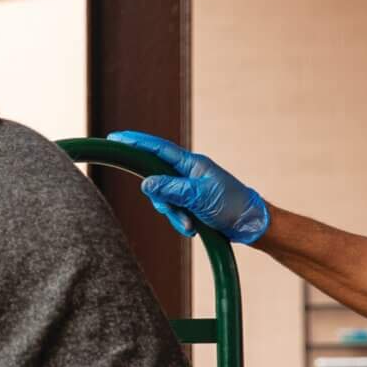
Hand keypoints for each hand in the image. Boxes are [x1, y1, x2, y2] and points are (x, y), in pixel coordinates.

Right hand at [107, 130, 271, 244]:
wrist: (250, 224)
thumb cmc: (231, 205)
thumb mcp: (199, 196)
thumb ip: (171, 189)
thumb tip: (145, 183)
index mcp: (191, 164)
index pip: (158, 149)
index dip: (136, 143)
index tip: (116, 138)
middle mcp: (187, 173)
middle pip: (156, 179)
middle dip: (161, 199)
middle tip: (175, 211)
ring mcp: (188, 187)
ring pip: (164, 198)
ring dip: (175, 215)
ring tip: (191, 225)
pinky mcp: (190, 202)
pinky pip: (174, 210)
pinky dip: (180, 221)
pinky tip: (192, 228)